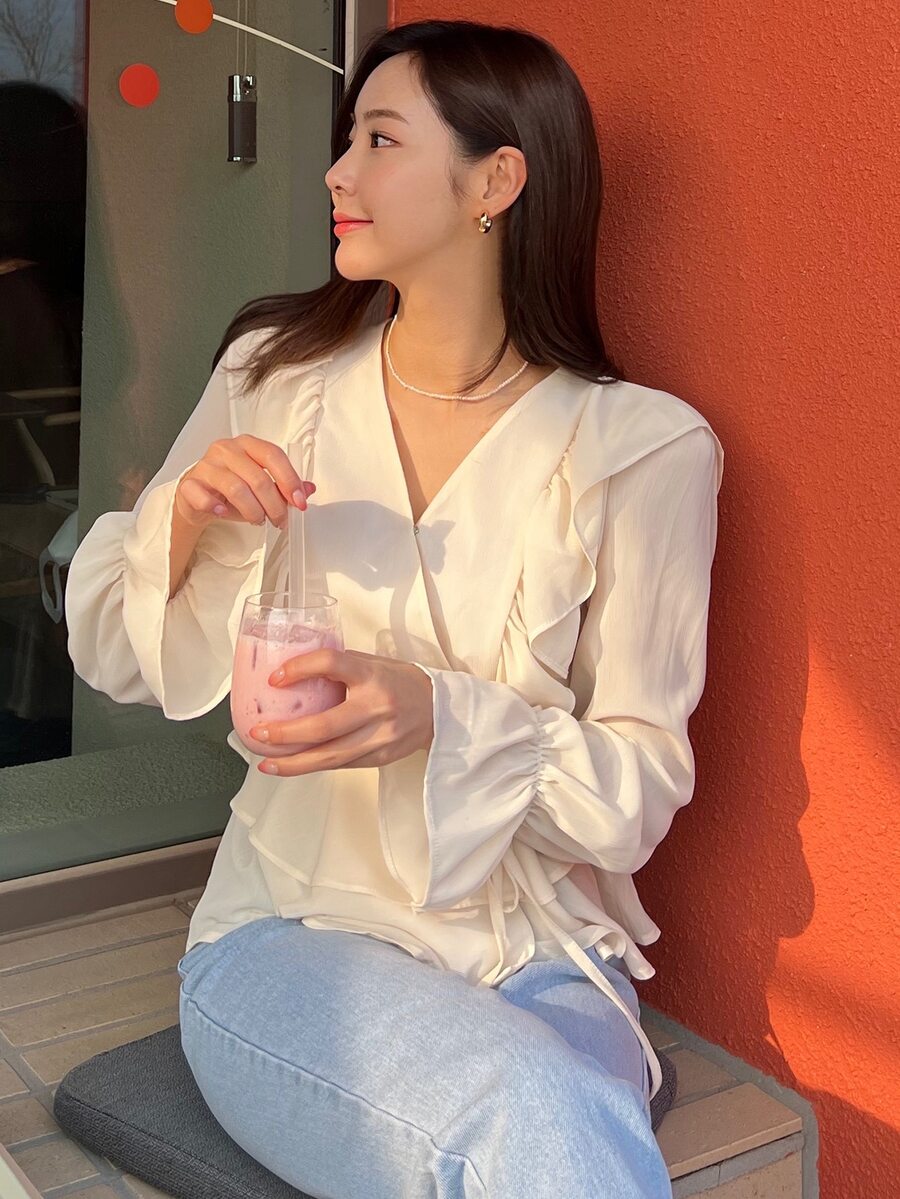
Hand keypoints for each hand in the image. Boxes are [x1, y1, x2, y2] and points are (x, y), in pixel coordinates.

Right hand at [174, 434, 315, 530]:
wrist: (198, 496)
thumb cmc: (231, 489)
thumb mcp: (262, 486)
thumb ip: (285, 486)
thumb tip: (309, 489)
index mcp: (247, 444)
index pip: (273, 456)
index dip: (290, 480)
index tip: (300, 502)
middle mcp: (226, 450)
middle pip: (258, 477)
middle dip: (274, 505)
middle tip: (279, 520)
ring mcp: (206, 465)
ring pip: (236, 489)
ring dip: (253, 511)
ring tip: (258, 520)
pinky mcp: (190, 483)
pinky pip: (205, 497)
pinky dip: (217, 508)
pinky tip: (225, 513)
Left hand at [250, 648, 434, 775]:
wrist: (439, 709)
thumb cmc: (400, 682)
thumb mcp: (372, 663)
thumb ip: (339, 667)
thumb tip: (294, 669)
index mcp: (373, 675)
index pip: (332, 663)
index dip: (300, 669)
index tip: (275, 678)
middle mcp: (377, 707)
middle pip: (325, 726)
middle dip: (286, 733)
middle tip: (259, 734)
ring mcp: (380, 736)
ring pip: (330, 756)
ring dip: (294, 762)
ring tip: (266, 763)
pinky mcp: (380, 757)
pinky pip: (340, 765)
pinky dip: (313, 766)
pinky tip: (292, 766)